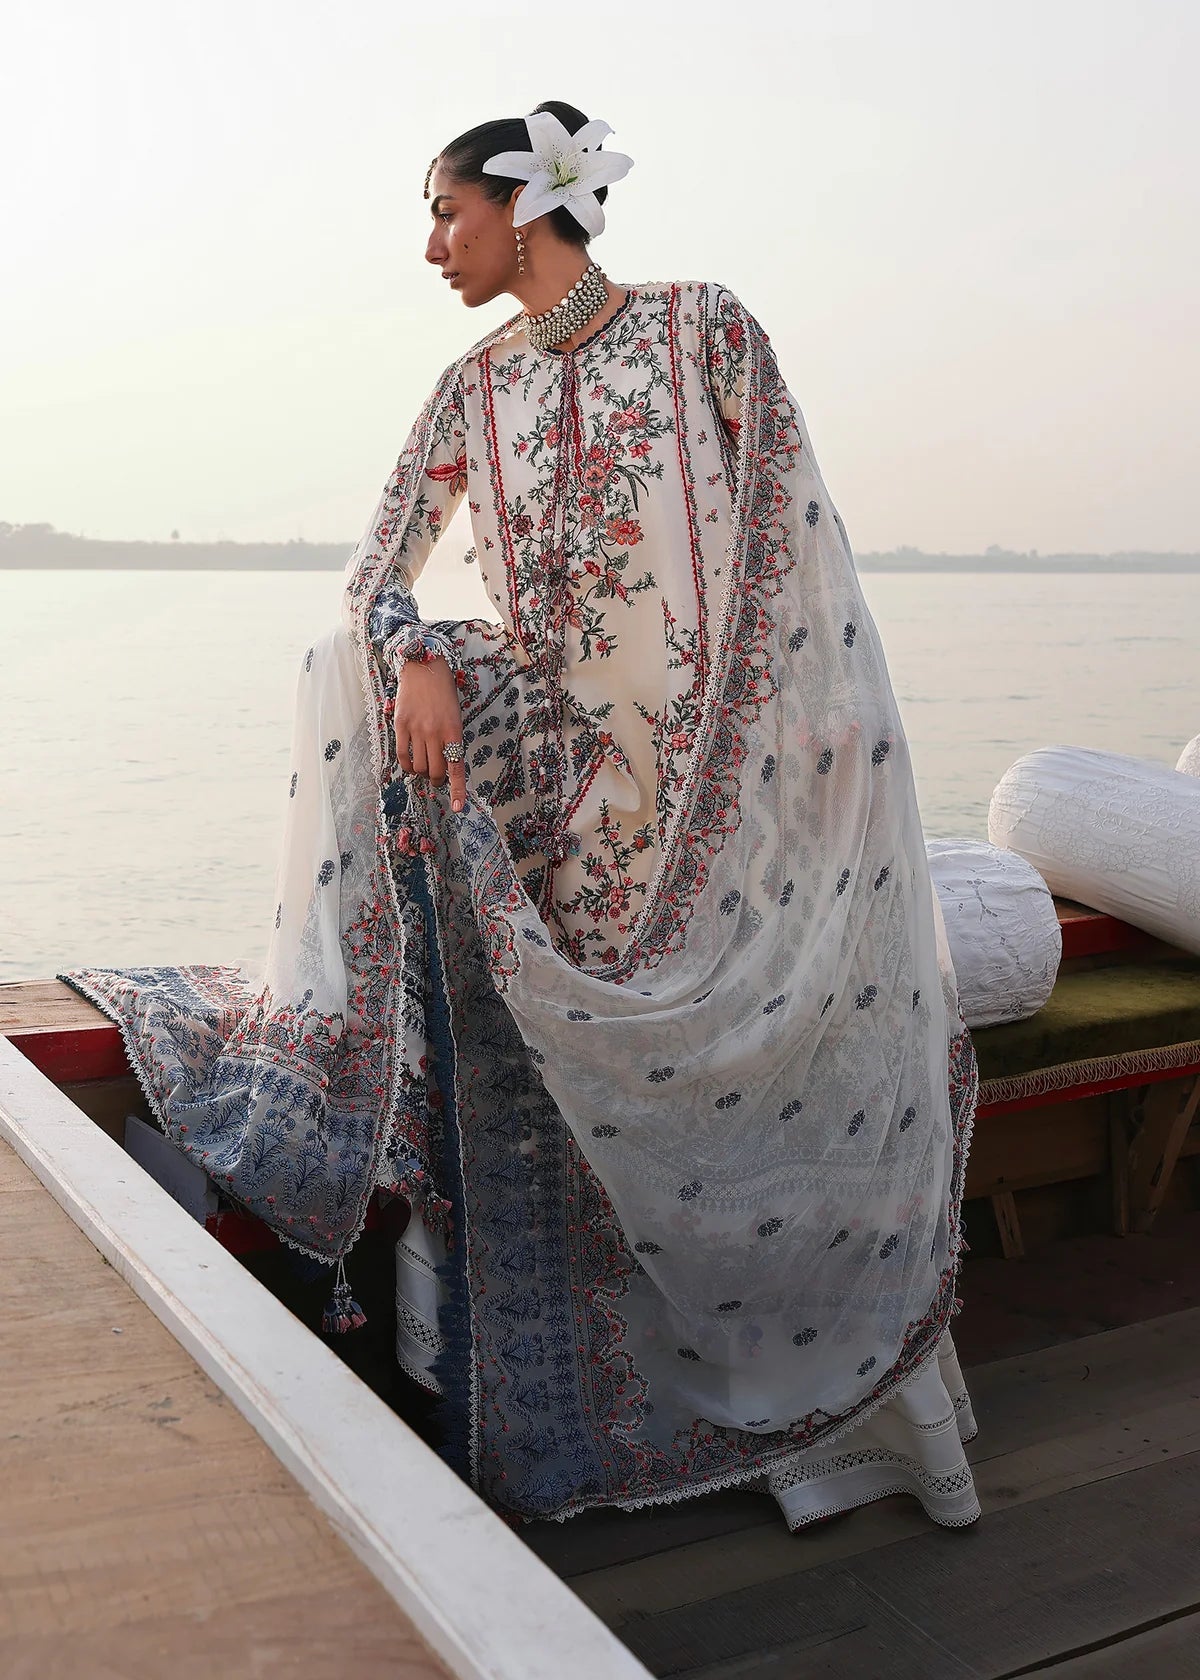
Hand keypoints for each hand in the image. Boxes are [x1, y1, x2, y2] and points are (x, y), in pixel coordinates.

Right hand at [393, 657, 467, 811]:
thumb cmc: (444, 693)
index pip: (457, 768)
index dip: (457, 790)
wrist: (424, 667)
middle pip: (436, 772)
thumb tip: (447, 765)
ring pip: (419, 766)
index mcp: (454, 731)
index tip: (459, 808)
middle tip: (437, 779)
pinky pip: (402, 755)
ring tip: (425, 768)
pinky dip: (407, 766)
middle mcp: (435, 732)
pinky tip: (410, 765)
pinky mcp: (400, 725)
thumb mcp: (456, 716)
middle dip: (438, 781)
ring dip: (423, 773)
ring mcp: (416, 729)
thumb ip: (452, 740)